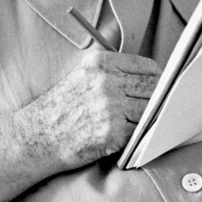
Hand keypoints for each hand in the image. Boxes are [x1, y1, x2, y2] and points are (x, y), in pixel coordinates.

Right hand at [18, 49, 161, 169]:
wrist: (36, 137)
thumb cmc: (61, 107)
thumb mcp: (83, 74)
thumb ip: (114, 70)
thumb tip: (152, 74)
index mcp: (101, 64)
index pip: (147, 67)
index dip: (159, 78)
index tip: (163, 86)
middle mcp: (106, 82)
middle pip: (153, 87)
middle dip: (160, 98)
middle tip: (165, 106)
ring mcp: (110, 108)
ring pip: (149, 110)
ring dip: (153, 117)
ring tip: (154, 121)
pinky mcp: (112, 132)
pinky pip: (140, 131)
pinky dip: (143, 134)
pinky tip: (139, 135)